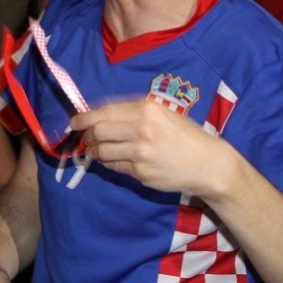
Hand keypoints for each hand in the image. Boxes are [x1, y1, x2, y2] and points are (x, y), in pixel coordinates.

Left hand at [70, 100, 225, 195]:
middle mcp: (143, 129)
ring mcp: (141, 153)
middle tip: (84, 136)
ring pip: (102, 151)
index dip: (85, 117)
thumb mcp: (162, 113)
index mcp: (147, 109)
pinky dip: (108, 162)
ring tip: (96, 149)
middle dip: (86, 133)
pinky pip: (114, 166)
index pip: (105, 111)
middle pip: (98, 130)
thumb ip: (132, 111)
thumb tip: (98, 113)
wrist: (208, 164)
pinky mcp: (141, 173)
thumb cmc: (185, 136)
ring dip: (94, 150)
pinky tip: (112, 159)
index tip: (74, 122)